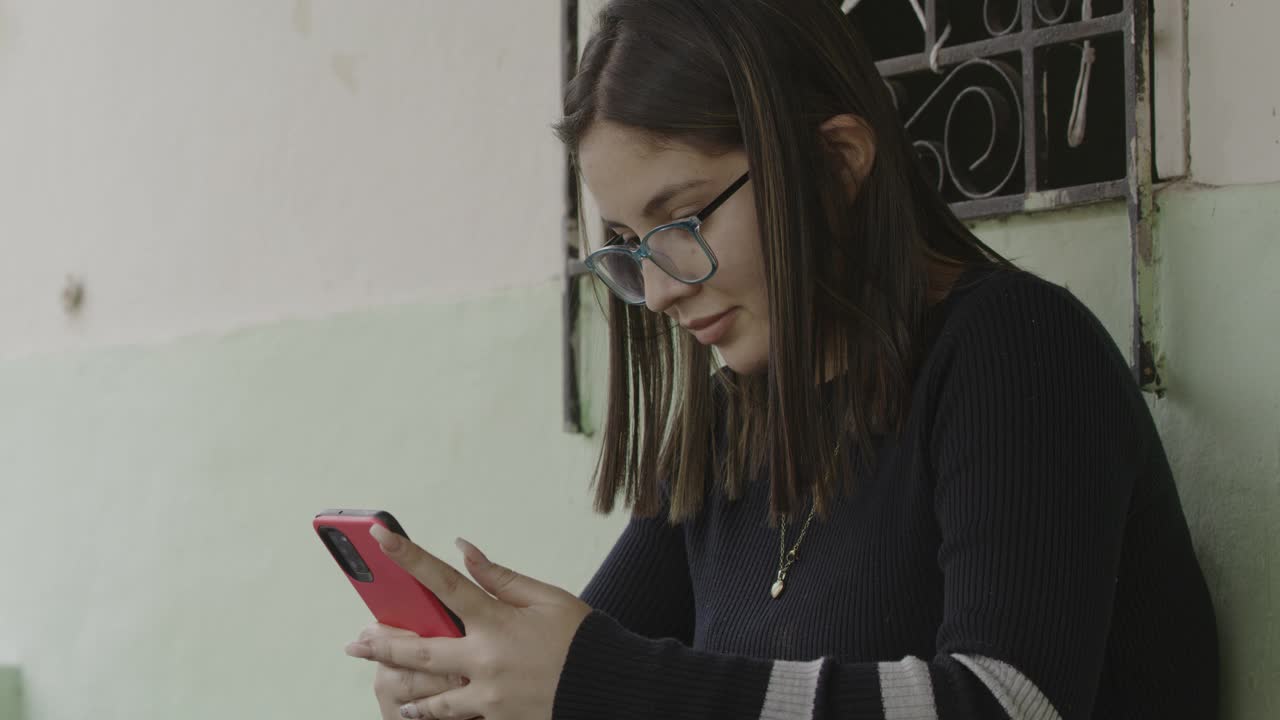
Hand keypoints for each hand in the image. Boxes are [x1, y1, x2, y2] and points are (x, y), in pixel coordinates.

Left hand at [344, 526, 591, 719]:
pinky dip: (437, 715)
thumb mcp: (548, 599)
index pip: (444, 582)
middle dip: (383, 647)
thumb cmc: (582, 639)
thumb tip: (465, 550)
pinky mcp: (497, 718)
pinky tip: (420, 714)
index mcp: (497, 621)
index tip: (381, 537)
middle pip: (419, 652)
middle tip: (355, 644)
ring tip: (385, 689)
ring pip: (430, 697)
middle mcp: (485, 659)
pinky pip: (457, 717)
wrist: (610, 688)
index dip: (410, 557)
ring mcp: (489, 695)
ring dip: (405, 692)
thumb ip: (501, 578)